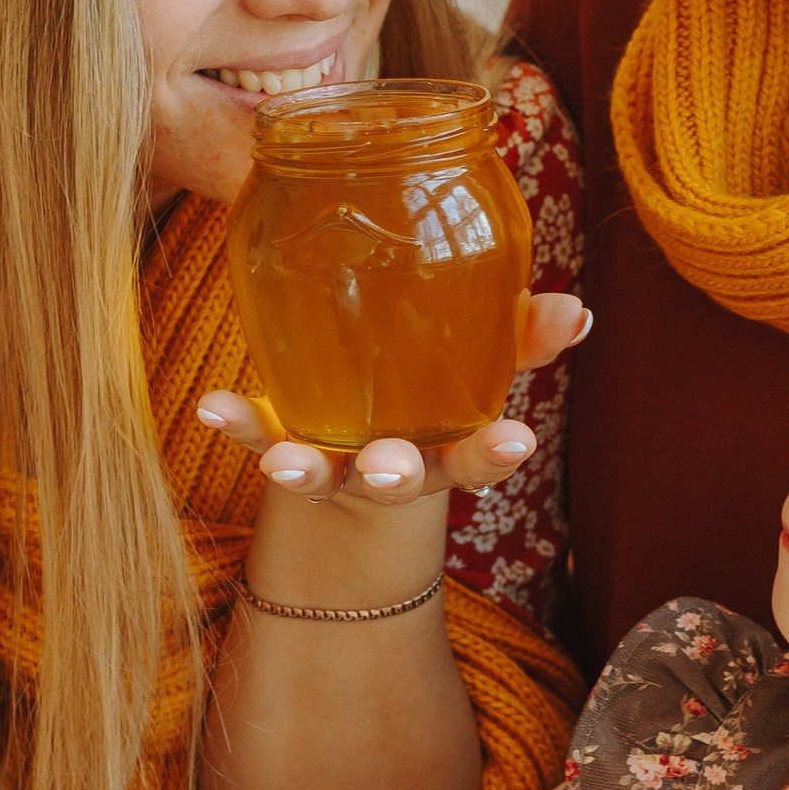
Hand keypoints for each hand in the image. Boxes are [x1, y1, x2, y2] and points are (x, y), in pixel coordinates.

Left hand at [199, 293, 589, 505]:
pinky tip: (210, 404)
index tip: (520, 442)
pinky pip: (255, 437)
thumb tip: (578, 308)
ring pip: (318, 477)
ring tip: (283, 461)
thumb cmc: (432, 393)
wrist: (359, 444)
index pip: (478, 460)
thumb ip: (522, 337)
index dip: (497, 454)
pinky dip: (235, 423)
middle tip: (391, 470)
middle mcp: (387, 468)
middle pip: (395, 482)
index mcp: (443, 450)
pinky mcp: (278, 442)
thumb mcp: (479, 370)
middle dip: (393, 476)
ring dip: (302, 470)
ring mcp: (330, 463)